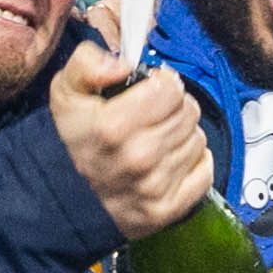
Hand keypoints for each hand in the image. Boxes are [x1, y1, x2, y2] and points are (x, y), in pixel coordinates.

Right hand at [51, 36, 211, 241]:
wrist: (68, 197)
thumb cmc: (76, 138)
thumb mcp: (67, 90)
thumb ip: (88, 63)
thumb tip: (124, 64)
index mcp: (113, 126)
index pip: (171, 89)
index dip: (162, 83)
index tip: (150, 90)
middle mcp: (137, 157)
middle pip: (188, 112)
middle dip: (174, 108)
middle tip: (152, 116)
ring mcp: (154, 187)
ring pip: (198, 139)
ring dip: (182, 135)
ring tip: (157, 140)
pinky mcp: (167, 209)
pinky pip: (205, 171)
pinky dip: (193, 164)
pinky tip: (169, 162)